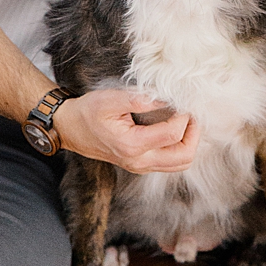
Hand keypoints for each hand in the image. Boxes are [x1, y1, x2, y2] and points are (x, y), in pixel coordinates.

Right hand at [54, 88, 199, 173]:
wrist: (71, 129)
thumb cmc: (88, 112)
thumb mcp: (110, 99)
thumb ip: (140, 99)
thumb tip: (166, 99)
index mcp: (131, 145)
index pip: (172, 134)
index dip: (183, 117)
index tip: (182, 102)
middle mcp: (138, 161)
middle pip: (183, 157)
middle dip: (194, 134)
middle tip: (190, 115)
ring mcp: (140, 167)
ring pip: (180, 164)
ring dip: (189, 144)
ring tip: (185, 122)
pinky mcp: (140, 166)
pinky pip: (170, 164)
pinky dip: (179, 148)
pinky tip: (175, 130)